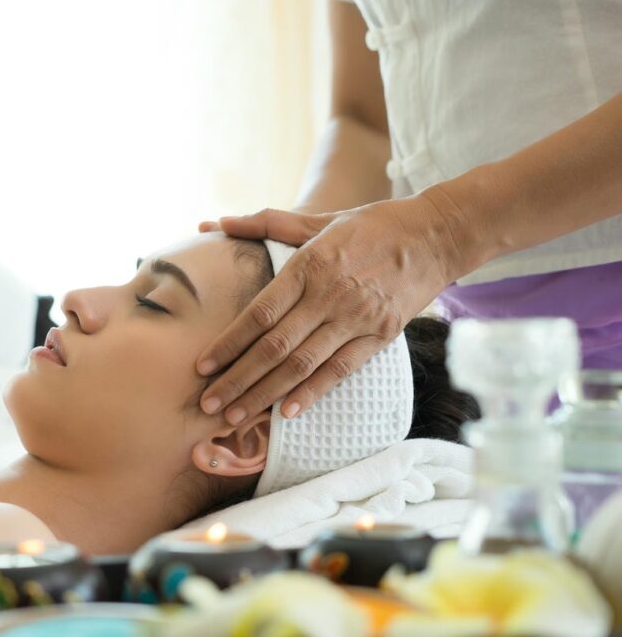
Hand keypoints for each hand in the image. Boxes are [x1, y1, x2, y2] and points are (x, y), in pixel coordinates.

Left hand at [197, 193, 468, 423]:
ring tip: (236, 417)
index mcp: (308, 265)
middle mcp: (329, 295)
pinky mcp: (380, 335)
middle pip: (274, 347)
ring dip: (265, 394)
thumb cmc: (369, 226)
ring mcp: (356, 318)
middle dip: (237, 379)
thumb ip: (264, 224)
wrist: (435, 235)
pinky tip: (286, 412)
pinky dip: (311, 393)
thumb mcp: (317, 220)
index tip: (202, 366)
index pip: (259, 313)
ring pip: (302, 365)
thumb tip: (212, 223)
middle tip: (208, 404)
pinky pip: (340, 371)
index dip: (228, 343)